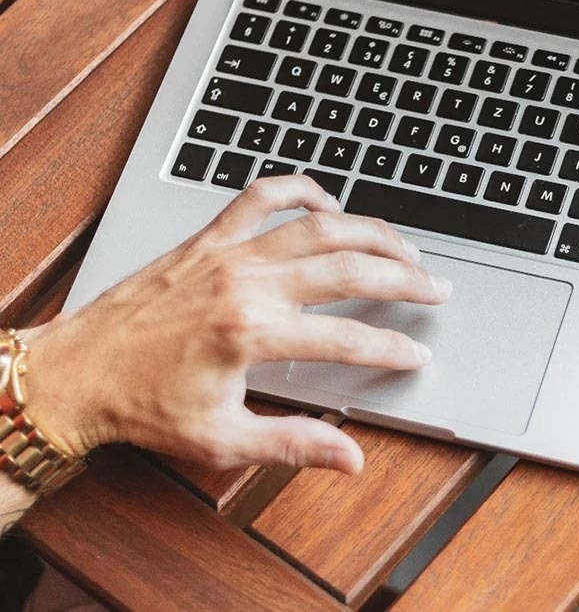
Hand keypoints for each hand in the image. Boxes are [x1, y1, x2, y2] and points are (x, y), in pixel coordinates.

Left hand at [19, 176, 451, 474]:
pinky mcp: (208, 239)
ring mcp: (227, 253)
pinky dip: (299, 190)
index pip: (347, 337)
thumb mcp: (221, 440)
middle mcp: (245, 284)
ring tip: (403, 244)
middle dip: (403, 277)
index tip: (417, 352)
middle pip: (348, 268)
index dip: (392, 347)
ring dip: (369, 231)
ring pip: (317, 225)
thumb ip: (293, 443)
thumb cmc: (141, 407)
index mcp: (251, 335)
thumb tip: (349, 455)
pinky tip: (326, 201)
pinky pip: (260, 197)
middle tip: (436, 287)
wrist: (75, 374)